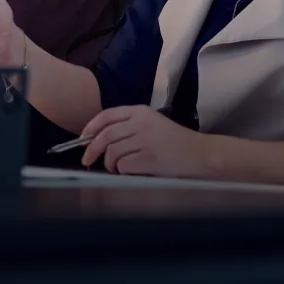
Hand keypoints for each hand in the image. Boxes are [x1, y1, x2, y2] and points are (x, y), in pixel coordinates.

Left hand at [81, 105, 206, 177]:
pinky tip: (129, 172)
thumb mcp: (153, 124)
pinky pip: (123, 166)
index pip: (106, 116)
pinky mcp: (149, 158)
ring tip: (116, 168)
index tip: (82, 139)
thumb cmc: (176, 142)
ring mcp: (145, 140)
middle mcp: (141, 123)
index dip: (90, 128)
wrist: (201, 155)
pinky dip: (121, 171)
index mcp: (141, 111)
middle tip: (87, 160)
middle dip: (91, 149)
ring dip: (109, 164)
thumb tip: (98, 139)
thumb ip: (129, 126)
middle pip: (104, 135)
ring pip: (111, 152)